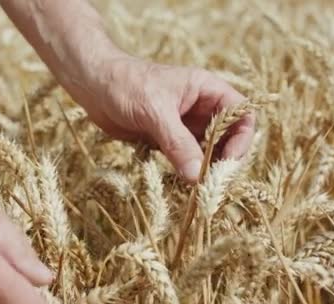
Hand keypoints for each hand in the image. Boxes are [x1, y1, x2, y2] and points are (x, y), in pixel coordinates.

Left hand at [74, 57, 254, 181]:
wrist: (92, 85)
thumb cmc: (125, 84)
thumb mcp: (155, 112)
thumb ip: (178, 143)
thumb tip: (197, 176)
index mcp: (206, 89)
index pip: (241, 113)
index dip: (242, 137)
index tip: (228, 161)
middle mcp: (200, 108)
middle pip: (229, 136)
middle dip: (225, 159)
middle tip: (212, 182)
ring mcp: (185, 125)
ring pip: (208, 151)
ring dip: (206, 169)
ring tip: (197, 188)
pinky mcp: (168, 140)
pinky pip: (187, 159)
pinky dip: (188, 172)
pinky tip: (182, 184)